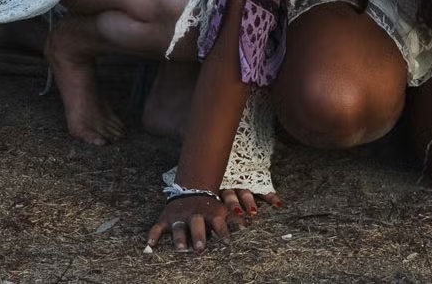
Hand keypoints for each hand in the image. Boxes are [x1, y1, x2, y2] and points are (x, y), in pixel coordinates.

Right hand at [146, 188, 279, 252]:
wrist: (193, 181)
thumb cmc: (217, 196)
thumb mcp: (233, 198)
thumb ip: (253, 203)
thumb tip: (281, 204)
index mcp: (214, 210)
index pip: (220, 222)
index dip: (224, 233)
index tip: (228, 246)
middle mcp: (197, 212)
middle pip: (198, 225)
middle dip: (199, 237)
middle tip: (201, 249)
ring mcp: (181, 214)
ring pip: (179, 227)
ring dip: (180, 238)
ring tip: (182, 249)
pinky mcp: (167, 215)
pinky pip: (158, 226)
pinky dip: (153, 235)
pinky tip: (150, 246)